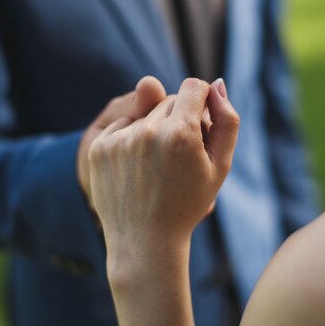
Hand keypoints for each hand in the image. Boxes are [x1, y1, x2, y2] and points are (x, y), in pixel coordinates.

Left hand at [88, 78, 239, 267]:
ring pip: (145, 112)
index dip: (201, 100)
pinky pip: (121, 125)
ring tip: (157, 165)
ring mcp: (119, 139)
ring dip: (154, 128)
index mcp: (182, 135)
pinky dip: (130, 139)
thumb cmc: (188, 204)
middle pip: (169, 100)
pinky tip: (136, 167)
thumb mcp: (220, 166)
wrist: (144, 241)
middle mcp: (148, 132)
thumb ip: (226, 120)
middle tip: (180, 154)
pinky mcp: (98, 147)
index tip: (200, 115)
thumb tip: (216, 84)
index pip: (193, 87)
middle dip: (179, 119)